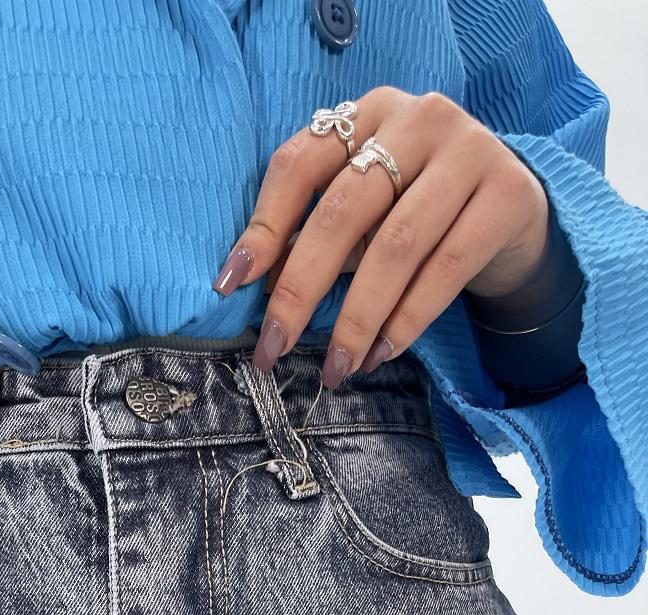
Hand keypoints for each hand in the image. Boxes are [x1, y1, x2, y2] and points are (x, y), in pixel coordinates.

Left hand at [212, 85, 551, 384]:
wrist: (514, 214)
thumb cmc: (419, 213)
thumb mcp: (364, 215)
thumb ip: (315, 236)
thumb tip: (254, 286)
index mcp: (367, 113)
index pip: (300, 163)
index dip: (263, 226)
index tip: (232, 284)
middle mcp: (419, 119)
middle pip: (343, 210)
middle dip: (300, 289)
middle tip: (274, 347)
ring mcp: (469, 151)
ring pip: (395, 246)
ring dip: (357, 319)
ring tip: (336, 369)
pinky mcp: (506, 196)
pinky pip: (445, 268)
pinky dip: (406, 320)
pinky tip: (380, 353)